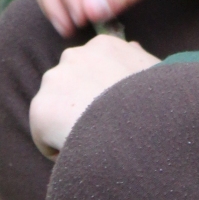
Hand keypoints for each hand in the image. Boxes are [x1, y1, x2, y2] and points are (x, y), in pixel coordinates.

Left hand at [29, 33, 158, 157]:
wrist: (142, 129)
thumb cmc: (157, 104)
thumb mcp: (155, 74)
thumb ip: (138, 59)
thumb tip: (133, 47)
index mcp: (102, 46)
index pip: (90, 69)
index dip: (102, 95)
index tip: (116, 111)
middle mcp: (74, 55)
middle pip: (70, 88)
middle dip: (81, 105)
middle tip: (104, 129)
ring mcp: (55, 80)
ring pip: (55, 112)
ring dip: (68, 125)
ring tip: (93, 142)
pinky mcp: (41, 108)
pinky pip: (45, 137)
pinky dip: (58, 149)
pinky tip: (81, 152)